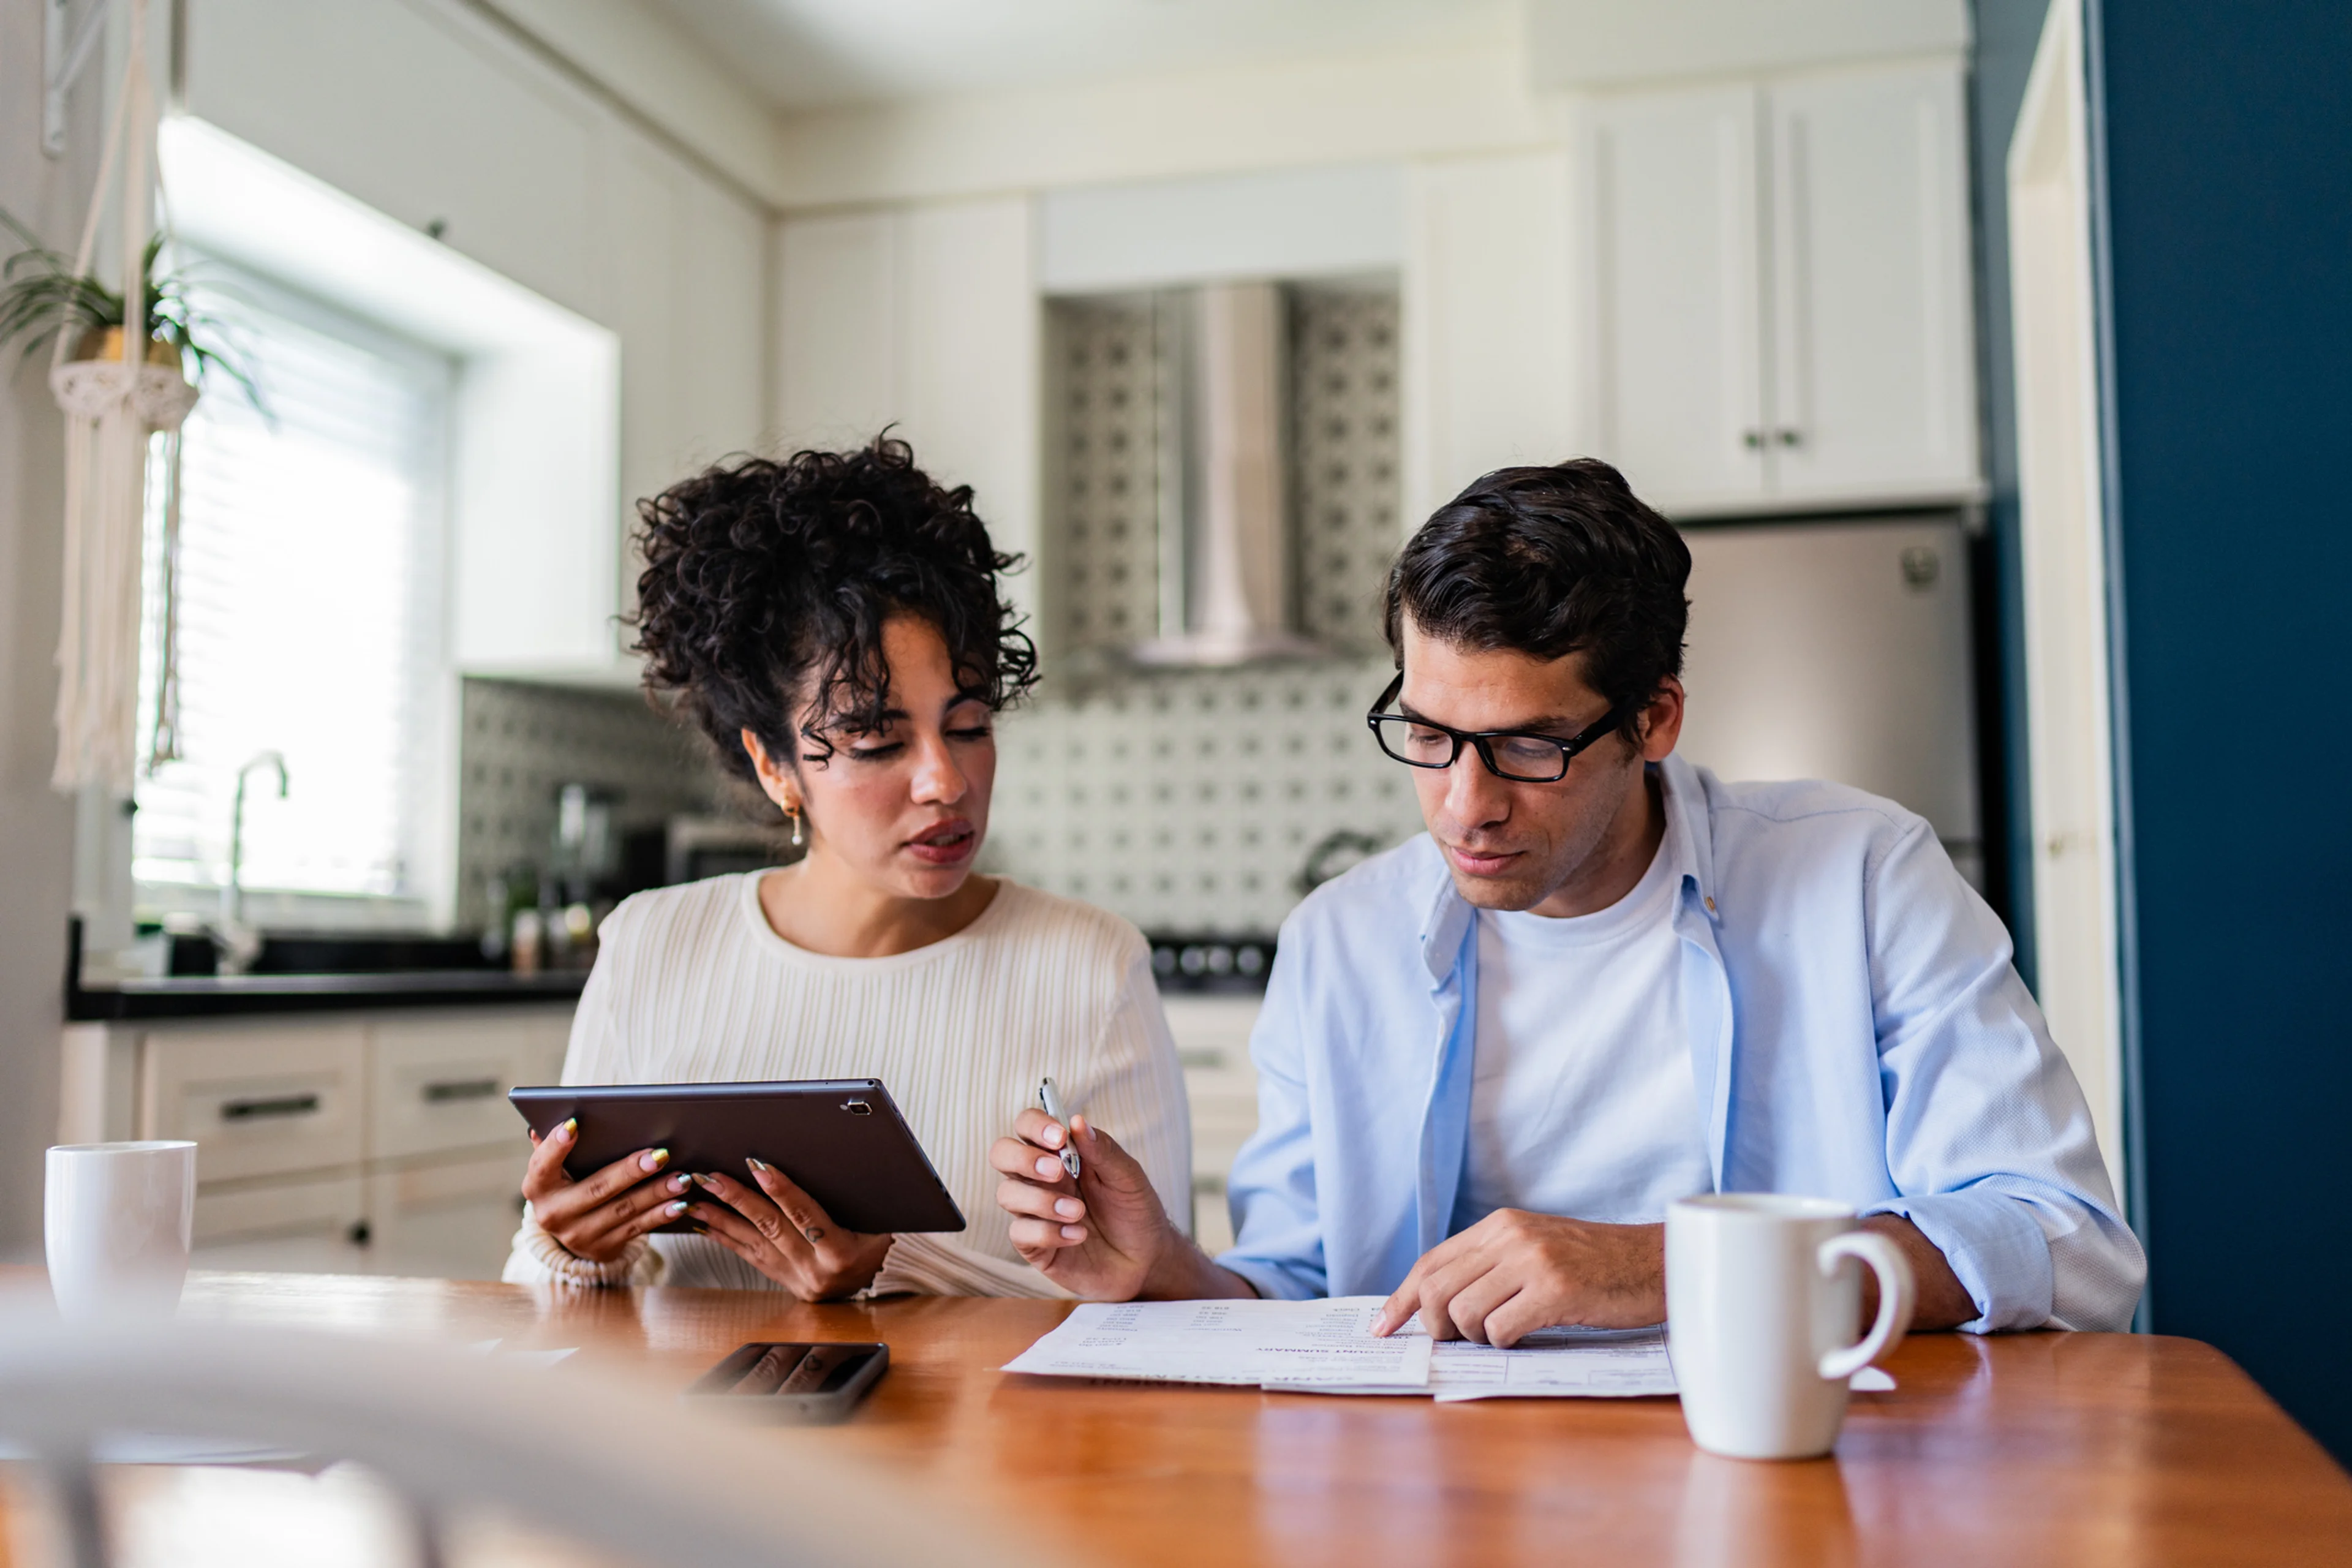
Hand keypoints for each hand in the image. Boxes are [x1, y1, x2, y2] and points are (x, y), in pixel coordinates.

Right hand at [522, 1119, 690, 1263]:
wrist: (570, 1232)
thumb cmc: (567, 1184)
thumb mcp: (554, 1169)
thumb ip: (555, 1145)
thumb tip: (561, 1113)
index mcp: (538, 1188)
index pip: (542, 1165)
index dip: (556, 1146)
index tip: (574, 1123)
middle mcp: (554, 1214)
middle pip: (596, 1189)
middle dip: (630, 1172)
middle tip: (659, 1155)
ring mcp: (578, 1235)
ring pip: (623, 1210)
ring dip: (655, 1193)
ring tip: (681, 1177)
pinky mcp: (602, 1248)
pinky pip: (636, 1229)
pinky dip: (660, 1215)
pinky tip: (679, 1203)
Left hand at [685, 1160, 893, 1301]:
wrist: (878, 1281)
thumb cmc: (879, 1239)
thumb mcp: (878, 1221)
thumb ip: (851, 1198)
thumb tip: (828, 1159)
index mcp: (841, 1254)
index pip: (806, 1216)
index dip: (782, 1189)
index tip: (758, 1164)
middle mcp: (815, 1270)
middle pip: (772, 1228)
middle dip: (738, 1199)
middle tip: (711, 1178)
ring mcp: (796, 1278)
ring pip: (753, 1243)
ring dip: (721, 1218)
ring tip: (696, 1199)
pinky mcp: (783, 1280)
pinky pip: (749, 1256)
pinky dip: (725, 1238)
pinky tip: (705, 1223)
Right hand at [991, 1109, 1189, 1299]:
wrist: (1146, 1261)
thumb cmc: (1135, 1212)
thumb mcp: (1128, 1177)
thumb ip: (1102, 1150)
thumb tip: (1077, 1120)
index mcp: (1061, 1154)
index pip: (1028, 1126)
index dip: (1035, 1125)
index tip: (1060, 1138)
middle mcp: (1041, 1179)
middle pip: (1002, 1153)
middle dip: (1023, 1158)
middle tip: (1057, 1171)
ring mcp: (1035, 1212)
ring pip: (1007, 1194)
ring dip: (1042, 1200)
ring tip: (1078, 1212)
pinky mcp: (1035, 1245)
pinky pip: (1019, 1232)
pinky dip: (1048, 1233)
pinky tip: (1077, 1236)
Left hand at [1372, 1211, 1665, 1345]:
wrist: (1658, 1263)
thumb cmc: (1597, 1267)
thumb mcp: (1537, 1250)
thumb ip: (1492, 1266)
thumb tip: (1439, 1306)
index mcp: (1500, 1225)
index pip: (1430, 1262)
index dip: (1401, 1299)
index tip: (1382, 1328)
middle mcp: (1510, 1236)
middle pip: (1435, 1290)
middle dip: (1438, 1327)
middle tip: (1465, 1340)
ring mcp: (1532, 1261)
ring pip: (1463, 1312)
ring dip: (1477, 1337)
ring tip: (1507, 1334)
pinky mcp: (1555, 1289)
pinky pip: (1500, 1329)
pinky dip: (1505, 1343)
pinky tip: (1526, 1337)